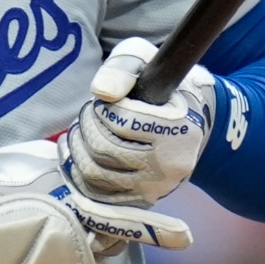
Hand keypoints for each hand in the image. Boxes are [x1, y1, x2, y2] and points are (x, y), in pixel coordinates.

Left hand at [66, 37, 220, 206]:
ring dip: (77, 148)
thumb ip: (121, 69)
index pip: (120, 121)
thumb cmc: (161, 88)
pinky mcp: (138, 201)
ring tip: (82, 130)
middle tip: (89, 114)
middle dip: (86, 126)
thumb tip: (101, 92)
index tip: (103, 101)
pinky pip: (94, 194)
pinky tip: (76, 151)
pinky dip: (76, 172)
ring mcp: (154, 188)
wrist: (188, 126)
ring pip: (94, 173)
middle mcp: (170, 165)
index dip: (101, 108)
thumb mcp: (146, 62)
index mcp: (180, 129)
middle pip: (103, 149)